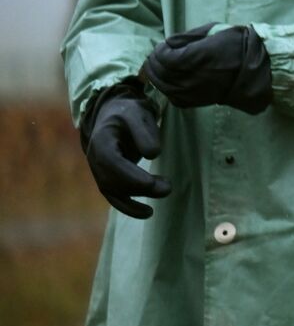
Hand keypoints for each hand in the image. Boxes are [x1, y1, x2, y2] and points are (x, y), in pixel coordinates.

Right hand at [79, 81, 169, 218]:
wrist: (114, 113)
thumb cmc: (128, 112)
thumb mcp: (138, 114)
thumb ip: (145, 132)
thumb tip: (152, 154)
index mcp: (101, 140)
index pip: (111, 163)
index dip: (129, 176)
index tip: (151, 183)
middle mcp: (94, 158)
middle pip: (112, 180)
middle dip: (139, 188)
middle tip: (167, 187)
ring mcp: (99, 171)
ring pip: (113, 191)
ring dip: (137, 198)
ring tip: (166, 191)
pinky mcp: (107, 178)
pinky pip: (115, 197)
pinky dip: (130, 207)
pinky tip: (148, 212)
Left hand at [142, 24, 272, 113]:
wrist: (256, 69)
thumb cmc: (237, 44)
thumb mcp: (213, 30)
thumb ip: (189, 36)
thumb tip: (170, 43)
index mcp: (195, 57)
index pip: (163, 56)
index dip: (159, 50)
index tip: (164, 45)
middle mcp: (191, 77)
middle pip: (160, 73)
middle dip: (153, 63)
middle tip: (156, 56)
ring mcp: (194, 91)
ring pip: (164, 87)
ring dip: (156, 77)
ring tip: (158, 69)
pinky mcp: (199, 101)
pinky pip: (175, 100)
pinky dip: (167, 91)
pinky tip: (168, 84)